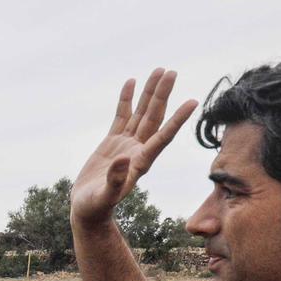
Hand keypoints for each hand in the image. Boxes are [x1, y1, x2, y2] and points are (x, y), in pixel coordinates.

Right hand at [72, 69, 197, 228]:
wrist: (87, 209)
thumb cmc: (96, 207)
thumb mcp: (105, 197)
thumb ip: (115, 180)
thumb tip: (123, 159)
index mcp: (141, 162)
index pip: (163, 136)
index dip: (178, 119)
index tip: (192, 102)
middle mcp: (138, 149)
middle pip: (154, 117)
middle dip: (163, 95)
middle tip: (171, 73)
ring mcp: (126, 144)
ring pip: (141, 112)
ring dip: (150, 92)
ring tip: (159, 71)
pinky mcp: (112, 142)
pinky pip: (121, 116)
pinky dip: (126, 99)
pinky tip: (131, 82)